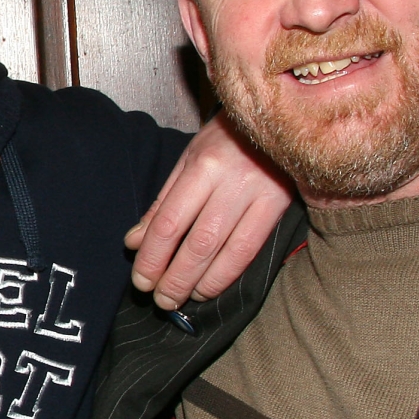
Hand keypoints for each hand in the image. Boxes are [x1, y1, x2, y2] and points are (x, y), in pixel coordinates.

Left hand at [128, 114, 292, 308]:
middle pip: (196, 243)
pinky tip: (209, 288)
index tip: (141, 280)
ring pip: (224, 252)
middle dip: (173, 278)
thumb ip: (163, 202)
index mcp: (204, 166)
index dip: (152, 257)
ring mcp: (259, 196)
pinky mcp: (280, 208)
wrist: (284, 119)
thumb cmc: (229, 137)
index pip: (169, 222)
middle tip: (159, 300)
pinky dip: (226, 275)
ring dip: (198, 283)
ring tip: (179, 299)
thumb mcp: (190, 159)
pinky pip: (250, 251)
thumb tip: (134, 242)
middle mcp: (232, 182)